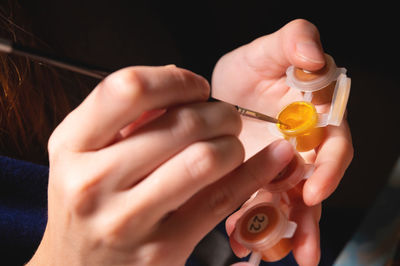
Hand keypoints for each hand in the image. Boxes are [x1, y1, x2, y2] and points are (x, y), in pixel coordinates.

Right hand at [28, 65, 294, 265]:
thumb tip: (177, 78)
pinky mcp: (163, 249)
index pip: (128, 89)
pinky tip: (273, 158)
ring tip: (232, 141)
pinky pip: (221, 200)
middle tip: (227, 116)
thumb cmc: (86, 202)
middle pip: (179, 124)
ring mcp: (128, 220)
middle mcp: (92, 182)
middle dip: (219, 112)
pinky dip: (256, 172)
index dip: (175, 80)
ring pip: (204, 159)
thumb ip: (124, 116)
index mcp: (72, 146)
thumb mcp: (85, 152)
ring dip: (232, 142)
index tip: (196, 86)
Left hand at [212, 19, 352, 264]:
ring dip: (285, 231)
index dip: (329, 170)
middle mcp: (301, 150)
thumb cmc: (248, 70)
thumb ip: (295, 41)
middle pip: (314, 186)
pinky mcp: (253, 183)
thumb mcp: (267, 50)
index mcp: (315, 120)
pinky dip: (250, 225)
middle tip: (305, 249)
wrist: (218, 90)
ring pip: (287, 204)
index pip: (334, 147)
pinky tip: (238, 241)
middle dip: (310, 218)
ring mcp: (277, 170)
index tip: (315, 192)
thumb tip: (316, 57)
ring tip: (275, 256)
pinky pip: (256, 207)